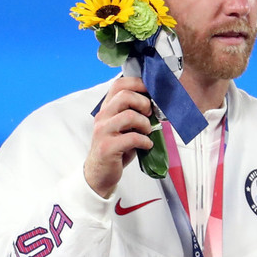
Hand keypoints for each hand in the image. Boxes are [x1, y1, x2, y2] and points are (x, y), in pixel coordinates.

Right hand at [85, 74, 156, 199]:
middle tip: (149, 114)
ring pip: (130, 115)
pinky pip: (132, 138)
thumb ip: (134, 113)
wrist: (100, 173)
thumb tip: (156, 104)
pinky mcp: (107, 147)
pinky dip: (145, 141)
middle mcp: (103, 116)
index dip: (137, 83)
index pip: (119, 84)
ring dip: (145, 124)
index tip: (151, 91)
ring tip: (147, 132)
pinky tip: (147, 145)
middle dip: (143, 103)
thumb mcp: (123, 127)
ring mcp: (103, 131)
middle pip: (125, 96)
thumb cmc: (116, 149)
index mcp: (107, 108)